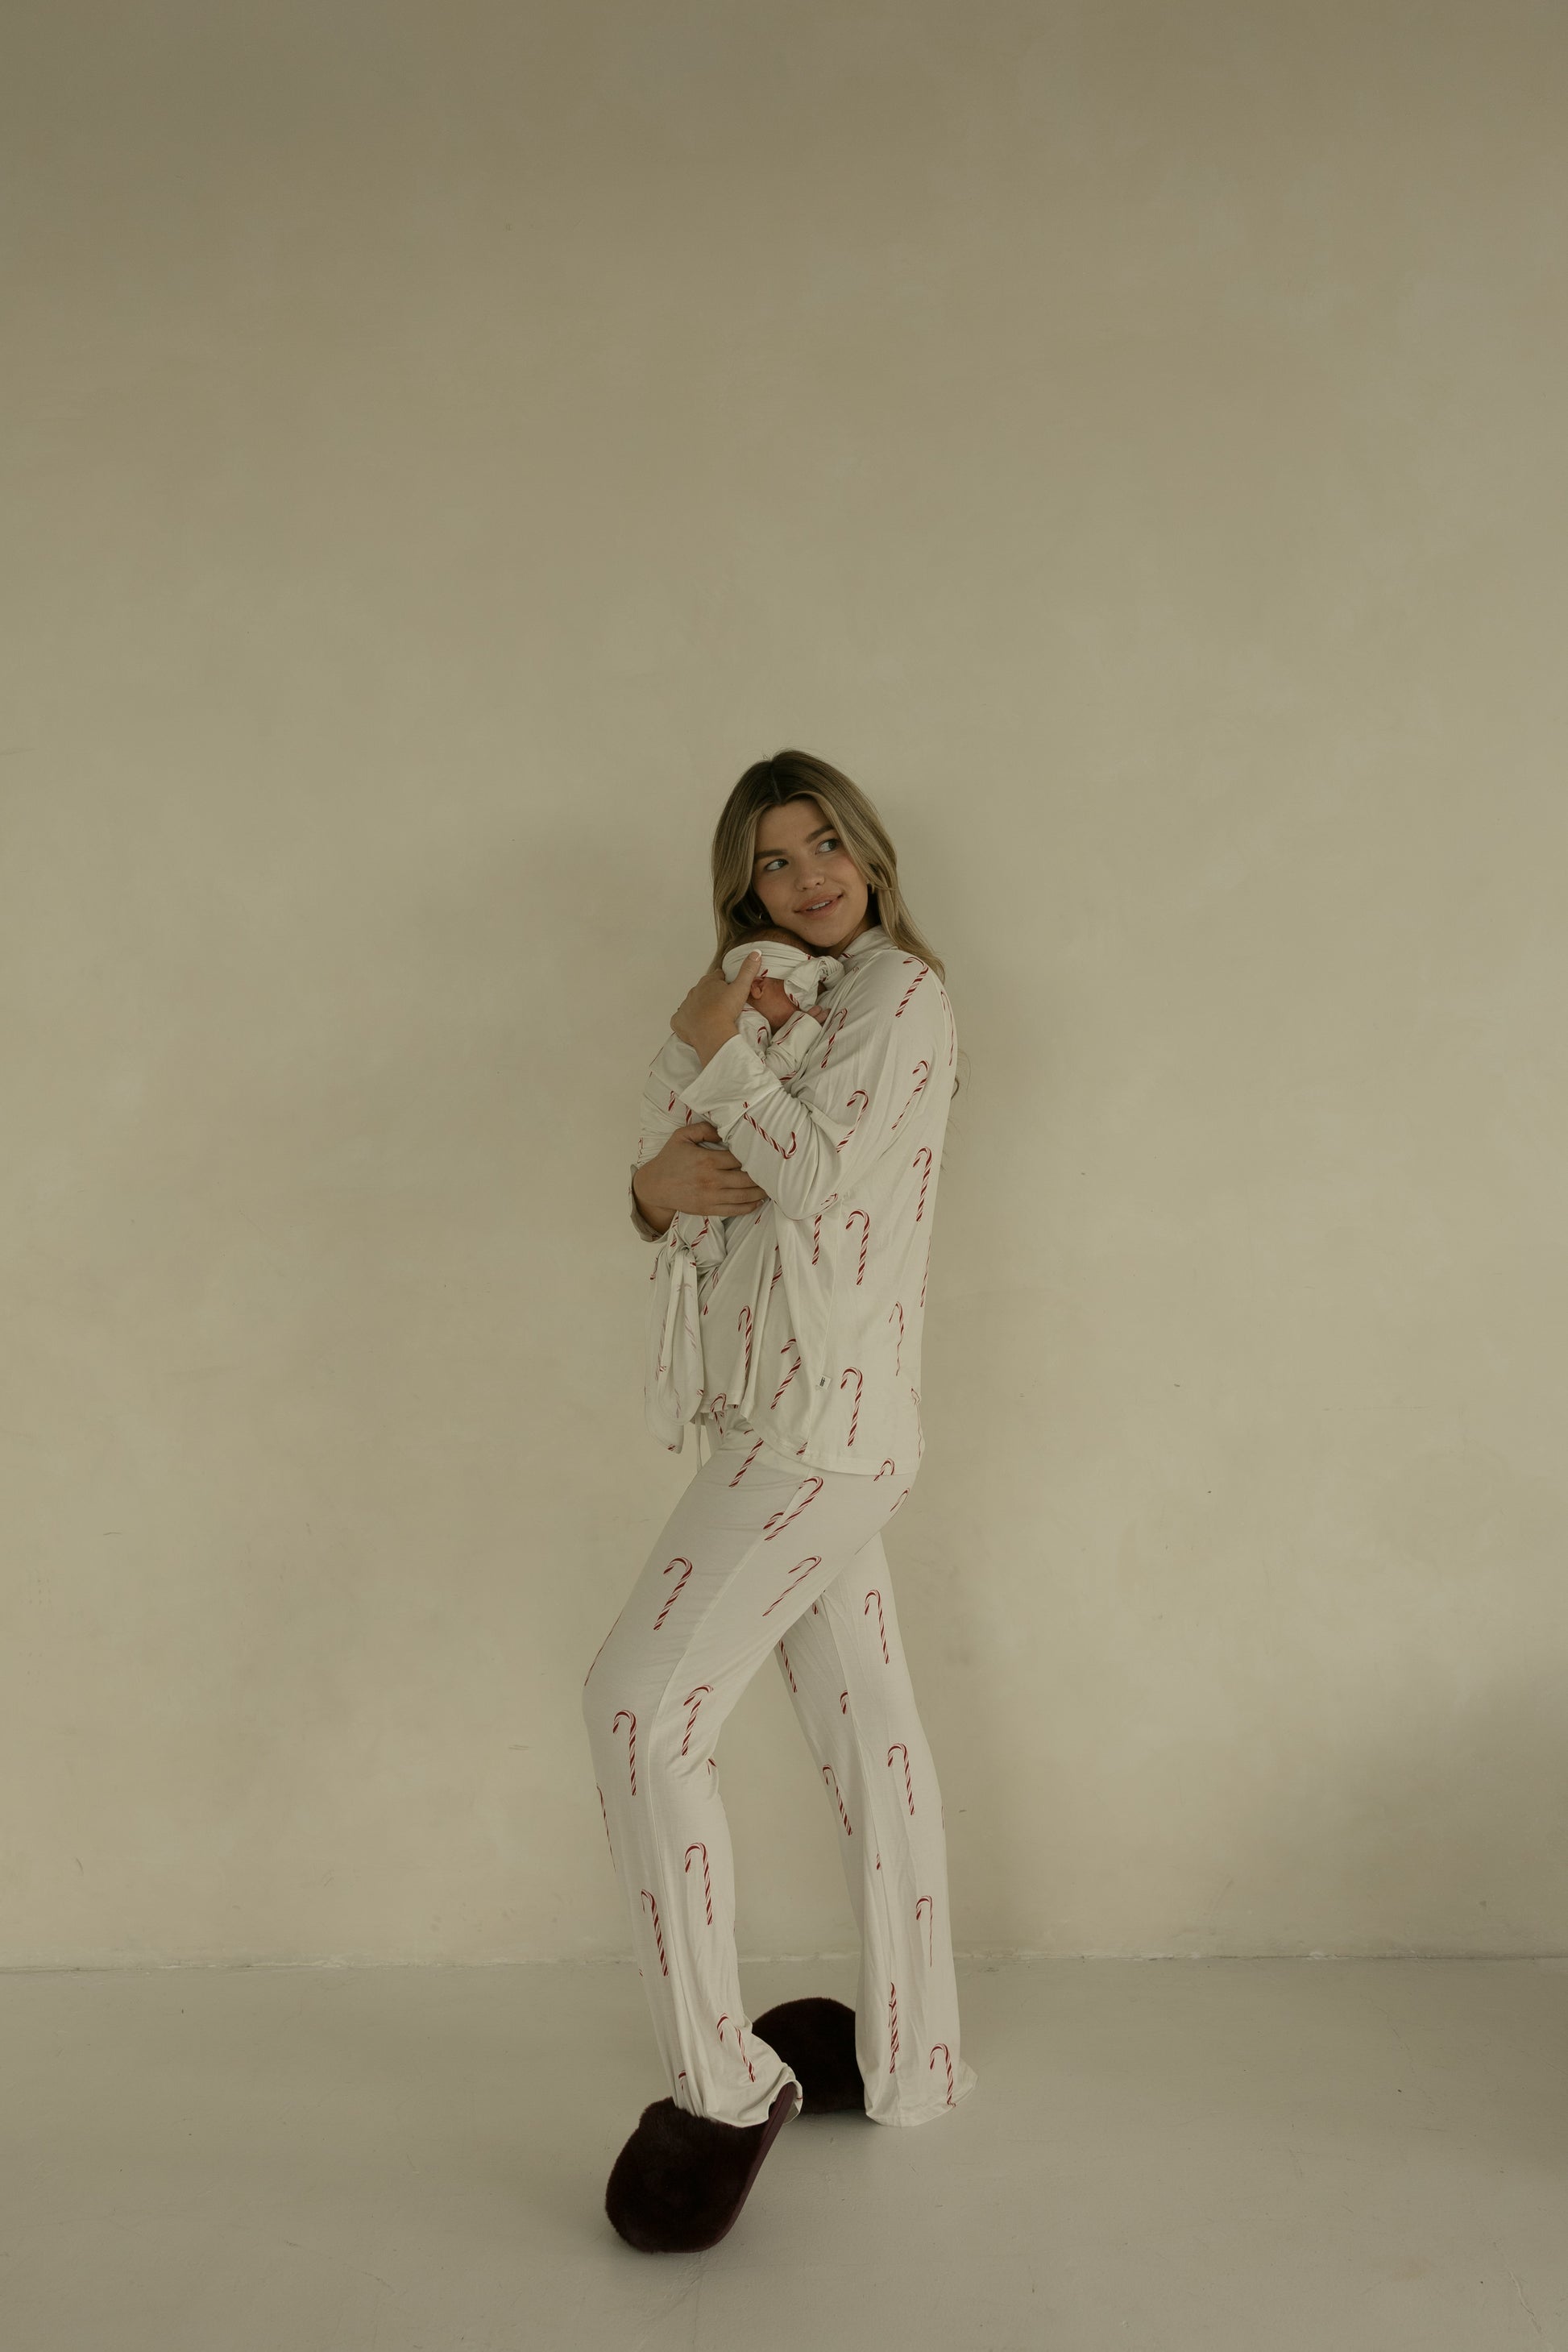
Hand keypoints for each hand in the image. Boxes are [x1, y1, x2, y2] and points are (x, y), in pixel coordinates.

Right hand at [633, 1122, 768, 1228]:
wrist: (654, 1187)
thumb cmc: (669, 1159)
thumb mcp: (681, 1136)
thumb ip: (703, 1129)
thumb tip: (725, 1129)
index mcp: (707, 1160)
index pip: (738, 1158)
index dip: (753, 1157)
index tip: (764, 1154)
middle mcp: (711, 1180)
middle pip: (746, 1179)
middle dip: (762, 1176)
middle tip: (775, 1171)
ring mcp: (711, 1197)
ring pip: (744, 1196)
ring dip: (760, 1192)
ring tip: (772, 1187)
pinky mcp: (708, 1209)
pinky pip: (734, 1210)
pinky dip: (749, 1207)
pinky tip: (758, 1201)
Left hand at [670, 952, 761, 1062]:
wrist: (711, 1032)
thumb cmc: (726, 1009)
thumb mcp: (741, 988)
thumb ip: (748, 970)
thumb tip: (756, 952)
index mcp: (709, 981)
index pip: (717, 976)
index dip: (724, 981)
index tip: (730, 988)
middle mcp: (694, 991)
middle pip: (704, 989)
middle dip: (711, 994)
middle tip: (722, 1005)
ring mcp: (685, 1005)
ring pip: (693, 1003)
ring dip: (700, 1008)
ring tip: (711, 1017)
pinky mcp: (678, 1020)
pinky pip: (682, 1019)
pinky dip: (688, 1022)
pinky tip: (696, 1026)